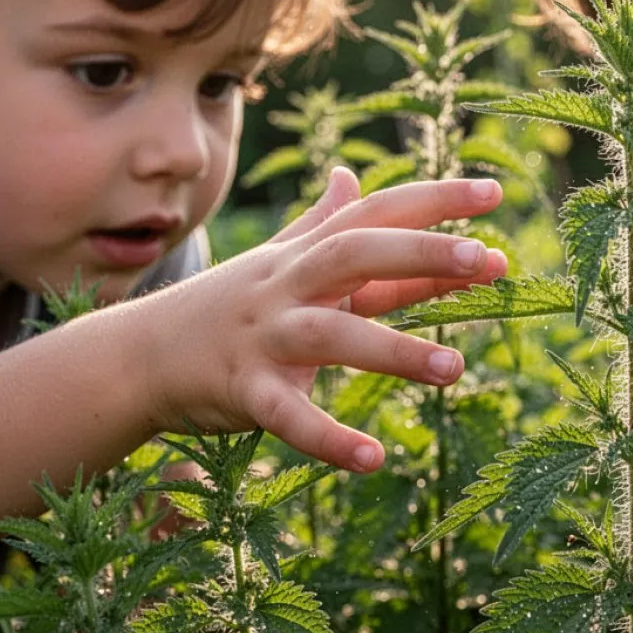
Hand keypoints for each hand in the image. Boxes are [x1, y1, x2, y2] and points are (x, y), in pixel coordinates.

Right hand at [139, 168, 506, 471]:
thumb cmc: (224, 305)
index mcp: (303, 254)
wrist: (138, 356)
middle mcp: (286, 285)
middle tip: (484, 259)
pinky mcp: (244, 393)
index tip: (495, 194)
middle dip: (419, 253)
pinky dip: (329, 438)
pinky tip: (374, 458)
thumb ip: (321, 223)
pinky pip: (289, 416)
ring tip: (455, 369)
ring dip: (393, 351)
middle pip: (355, 255)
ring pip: (331, 335)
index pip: (374, 214)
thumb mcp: (276, 260)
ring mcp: (264, 338)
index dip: (432, 201)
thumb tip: (352, 175)